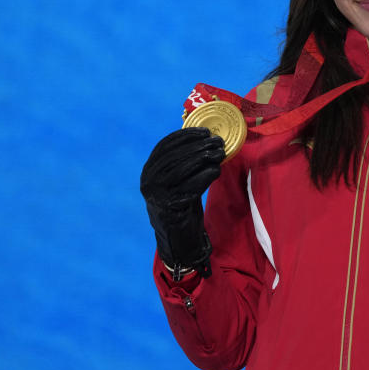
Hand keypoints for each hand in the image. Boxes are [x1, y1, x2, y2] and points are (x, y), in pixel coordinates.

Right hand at [140, 127, 224, 279]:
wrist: (178, 238)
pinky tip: (216, 171)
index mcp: (148, 171)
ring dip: (203, 158)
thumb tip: (207, 138)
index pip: (164, 146)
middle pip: (174, 156)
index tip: (205, 131)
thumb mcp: (180, 179)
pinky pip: (189, 186)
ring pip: (181, 169)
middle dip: (198, 146)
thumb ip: (186, 161)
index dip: (185, 136)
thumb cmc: (183, 204)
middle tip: (218, 142)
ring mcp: (156, 195)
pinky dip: (204, 176)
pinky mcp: (169, 207)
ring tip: (220, 154)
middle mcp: (148, 182)